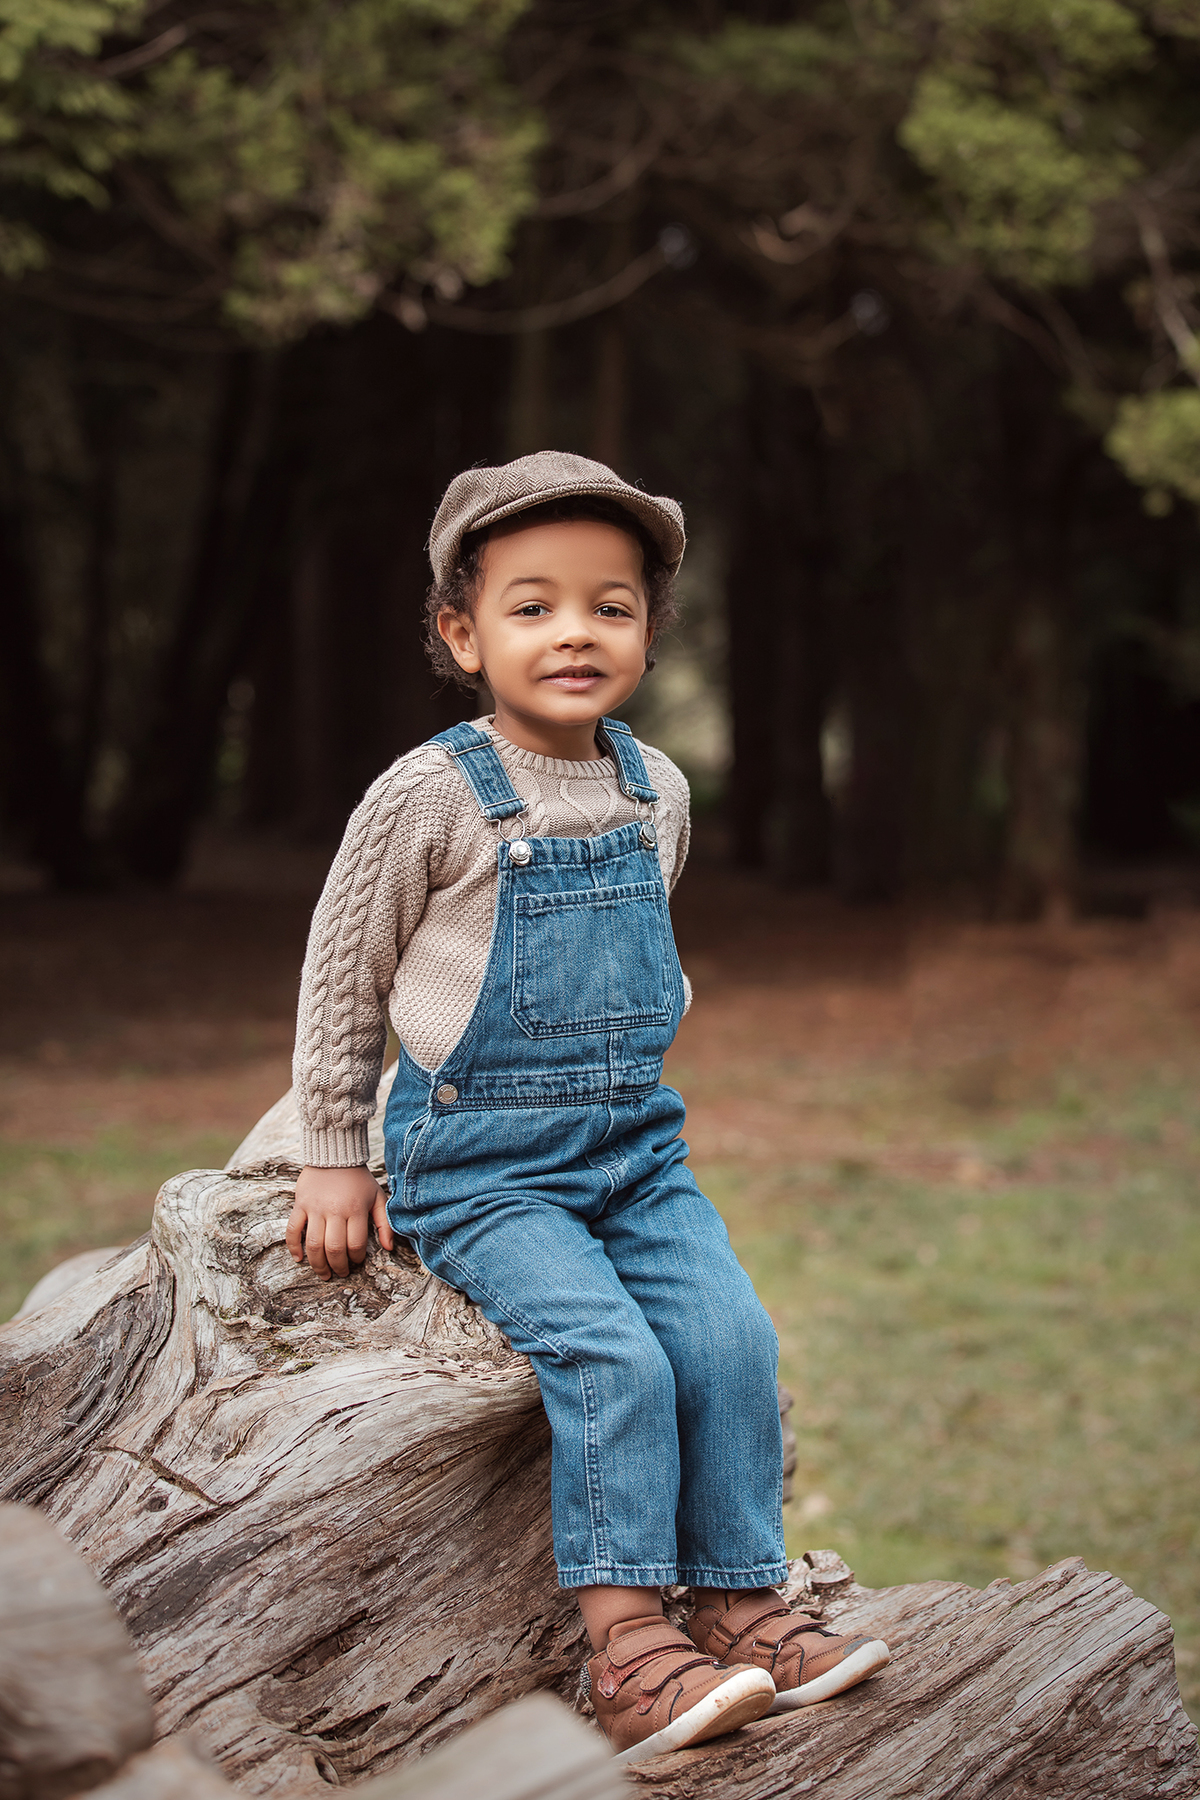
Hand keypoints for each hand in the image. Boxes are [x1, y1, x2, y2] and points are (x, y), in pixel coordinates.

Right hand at [286, 1165, 394, 1279]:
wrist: (334, 1154)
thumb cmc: (358, 1179)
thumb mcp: (377, 1197)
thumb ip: (384, 1223)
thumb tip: (389, 1248)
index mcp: (355, 1209)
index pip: (355, 1243)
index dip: (357, 1258)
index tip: (357, 1261)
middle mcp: (334, 1210)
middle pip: (334, 1248)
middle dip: (338, 1266)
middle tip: (341, 1273)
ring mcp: (315, 1208)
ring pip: (313, 1244)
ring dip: (318, 1264)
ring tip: (324, 1273)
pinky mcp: (300, 1205)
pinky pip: (293, 1230)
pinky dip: (293, 1247)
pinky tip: (299, 1259)